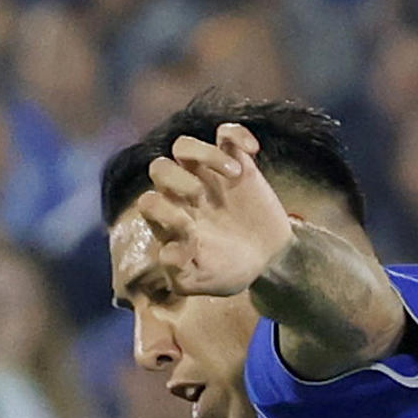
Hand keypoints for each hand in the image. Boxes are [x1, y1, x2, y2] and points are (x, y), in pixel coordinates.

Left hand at [135, 123, 294, 297]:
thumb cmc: (229, 270)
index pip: (150, 202)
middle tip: (204, 199)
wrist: (267, 259)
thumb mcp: (204, 283)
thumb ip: (181, 273)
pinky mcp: (235, 163)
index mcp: (169, 221)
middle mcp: (181, 194)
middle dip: (178, 181)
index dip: (166, 213)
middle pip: (159, 167)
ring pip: (184, 146)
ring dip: (206, 155)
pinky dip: (237, 135)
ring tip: (234, 174)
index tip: (194, 232)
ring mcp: (207, 176)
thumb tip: (170, 251)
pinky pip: (226, 134)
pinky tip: (252, 151)